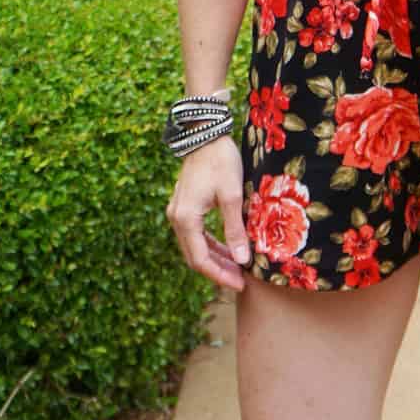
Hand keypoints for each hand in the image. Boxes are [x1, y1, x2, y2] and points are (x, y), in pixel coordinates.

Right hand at [165, 135, 251, 292]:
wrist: (205, 134)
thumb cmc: (220, 161)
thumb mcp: (232, 196)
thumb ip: (235, 229)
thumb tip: (242, 259)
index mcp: (186, 219)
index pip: (200, 260)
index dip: (220, 275)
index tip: (240, 284)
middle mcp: (176, 218)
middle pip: (195, 256)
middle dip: (218, 271)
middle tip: (241, 281)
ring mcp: (178, 212)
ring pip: (195, 246)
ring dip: (215, 259)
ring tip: (237, 269)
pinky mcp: (184, 207)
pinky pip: (195, 234)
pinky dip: (211, 245)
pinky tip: (228, 249)